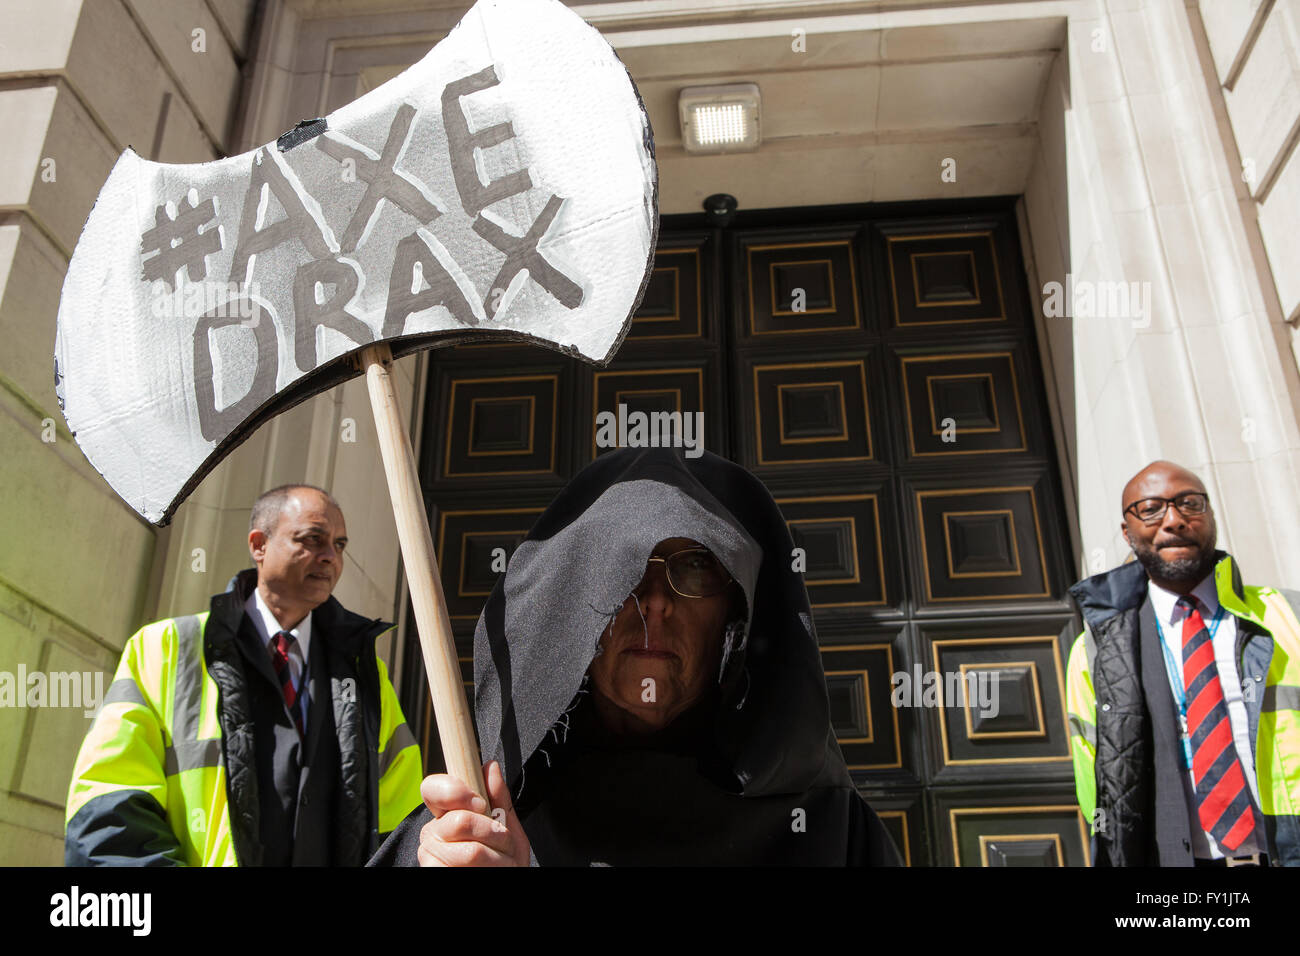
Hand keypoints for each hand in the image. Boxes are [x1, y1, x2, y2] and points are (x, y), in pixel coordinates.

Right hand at [416, 760, 530, 866]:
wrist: (505, 881)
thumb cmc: (504, 861)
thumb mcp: (508, 828)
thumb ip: (499, 799)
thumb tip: (490, 767)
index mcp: (447, 814)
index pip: (433, 788)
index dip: (455, 791)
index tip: (480, 803)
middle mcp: (433, 833)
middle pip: (461, 821)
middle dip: (495, 833)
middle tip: (503, 844)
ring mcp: (430, 856)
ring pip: (471, 850)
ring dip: (499, 858)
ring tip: (500, 863)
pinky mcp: (433, 872)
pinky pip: (468, 868)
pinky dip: (492, 869)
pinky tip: (487, 871)